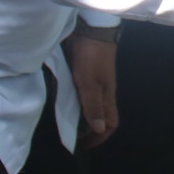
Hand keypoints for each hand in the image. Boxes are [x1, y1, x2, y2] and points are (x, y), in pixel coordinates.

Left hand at [65, 34, 118, 148]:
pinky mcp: (86, 72)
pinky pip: (82, 94)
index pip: (110, 123)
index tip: (82, 145)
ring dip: (81, 116)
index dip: (99, 137)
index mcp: (107, 96)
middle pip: (101, 117)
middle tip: (71, 136)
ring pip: (91, 105)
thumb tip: (99, 129)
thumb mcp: (90, 83)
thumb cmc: (92, 57)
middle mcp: (103, 91)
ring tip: (66, 121)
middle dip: (89, 130)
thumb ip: (93, 106)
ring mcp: (95, 81)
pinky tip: (63, 100)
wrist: (91, 29)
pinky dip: (75, 102)